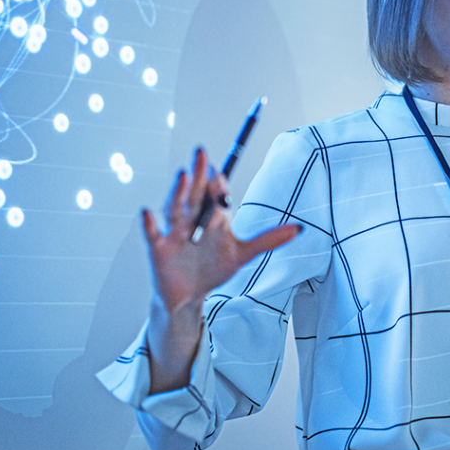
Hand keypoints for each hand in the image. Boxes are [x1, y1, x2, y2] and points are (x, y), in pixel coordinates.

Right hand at [143, 147, 300, 392]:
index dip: (219, 183)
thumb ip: (268, 239)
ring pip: (176, 207)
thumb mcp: (242, 253)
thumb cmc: (213, 268)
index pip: (215, 193)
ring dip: (178, 192)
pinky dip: (149, 224)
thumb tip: (300, 229)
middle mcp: (192, 217)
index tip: (223, 173)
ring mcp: (174, 231)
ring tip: (184, 175)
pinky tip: (148, 213)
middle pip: (195, 192)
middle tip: (202, 152)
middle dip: (199, 173)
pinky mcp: (159, 248)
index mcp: (212, 215)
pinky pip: (153, 234)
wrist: (190, 296)